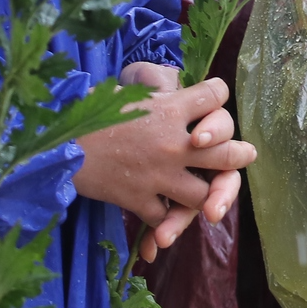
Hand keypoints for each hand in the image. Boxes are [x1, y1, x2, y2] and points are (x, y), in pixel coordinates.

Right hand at [73, 75, 255, 256]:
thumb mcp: (127, 92)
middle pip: (225, 151)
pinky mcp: (141, 201)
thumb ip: (154, 92)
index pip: (214, 95)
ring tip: (213, 198)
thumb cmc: (88, 112)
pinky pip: (165, 217)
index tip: (215, 97)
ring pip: (202, 193)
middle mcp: (173, 143)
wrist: (60, 147)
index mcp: (170, 109)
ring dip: (209, 196)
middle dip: (238, 154)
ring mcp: (160, 176)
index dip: (217, 94)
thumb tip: (172, 84)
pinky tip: (166, 223)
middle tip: (246, 154)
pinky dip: (166, 222)